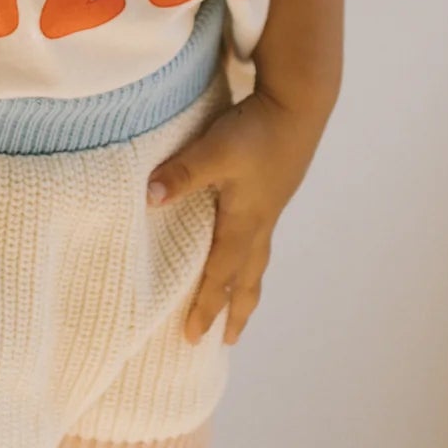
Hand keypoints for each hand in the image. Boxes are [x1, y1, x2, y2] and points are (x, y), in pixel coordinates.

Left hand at [145, 80, 336, 345]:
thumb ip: (182, 173)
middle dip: (235, 310)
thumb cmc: (258, 131)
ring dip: (246, 286)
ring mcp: (269, 207)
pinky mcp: (272, 190)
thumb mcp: (214, 151)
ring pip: (256, 259)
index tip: (192, 338)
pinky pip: (259, 239)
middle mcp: (259, 222)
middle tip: (227, 341)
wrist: (298, 105)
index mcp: (244, 222)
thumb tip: (149, 198)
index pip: (220, 275)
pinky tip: (243, 245)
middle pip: (247, 278)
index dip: (205, 306)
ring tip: (241, 305)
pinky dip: (249, 257)